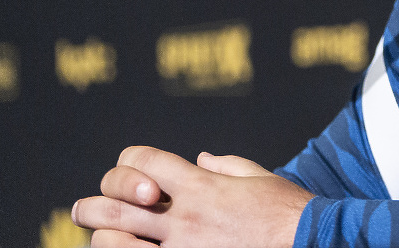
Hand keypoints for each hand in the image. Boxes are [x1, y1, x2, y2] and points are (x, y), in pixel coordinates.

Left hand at [72, 146, 314, 247]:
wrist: (309, 244)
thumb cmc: (288, 213)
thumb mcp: (259, 178)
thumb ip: (226, 166)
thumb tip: (201, 159)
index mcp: (201, 186)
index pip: (141, 160)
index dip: (131, 161)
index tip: (138, 173)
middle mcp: (185, 218)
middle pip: (114, 205)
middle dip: (93, 205)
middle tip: (89, 209)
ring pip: (114, 244)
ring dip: (104, 239)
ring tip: (109, 238)